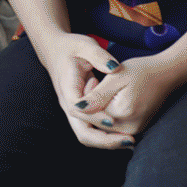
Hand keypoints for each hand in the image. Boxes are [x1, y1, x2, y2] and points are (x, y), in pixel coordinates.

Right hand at [38, 31, 132, 150]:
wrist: (55, 51)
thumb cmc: (71, 47)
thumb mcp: (84, 45)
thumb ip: (99, 56)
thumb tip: (114, 68)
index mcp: (67, 87)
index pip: (77, 108)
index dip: (95, 116)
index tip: (113, 119)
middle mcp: (68, 104)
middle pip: (82, 132)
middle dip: (105, 141)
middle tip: (129, 141)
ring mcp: (73, 111)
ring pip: (88, 135)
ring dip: (108, 142)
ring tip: (131, 141)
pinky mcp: (82, 113)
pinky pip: (93, 130)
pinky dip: (107, 136)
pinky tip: (125, 136)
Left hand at [74, 52, 186, 144]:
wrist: (166, 74)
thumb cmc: (141, 71)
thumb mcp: (115, 77)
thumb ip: (96, 96)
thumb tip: (76, 109)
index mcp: (123, 114)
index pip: (90, 115)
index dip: (85, 98)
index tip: (92, 79)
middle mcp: (130, 129)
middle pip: (96, 123)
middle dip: (91, 106)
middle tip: (97, 82)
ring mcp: (134, 131)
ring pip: (103, 125)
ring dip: (98, 110)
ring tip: (105, 89)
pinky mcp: (136, 130)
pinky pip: (113, 126)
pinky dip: (107, 113)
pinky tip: (111, 97)